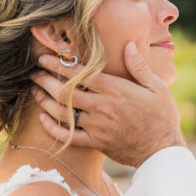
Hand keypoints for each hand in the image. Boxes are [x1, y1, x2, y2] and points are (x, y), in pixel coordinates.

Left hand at [32, 43, 185, 167]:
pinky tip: (42, 118)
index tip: (44, 57)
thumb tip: (128, 45)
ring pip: (63, 112)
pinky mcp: (95, 143)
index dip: (59, 65)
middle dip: (46, 80)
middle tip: (34, 72)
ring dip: (44, 100)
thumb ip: (139, 66)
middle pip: (65, 92)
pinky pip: (67, 136)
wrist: (162, 151)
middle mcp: (102, 107)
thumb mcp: (157, 87)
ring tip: (34, 90)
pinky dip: (52, 127)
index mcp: (116, 90)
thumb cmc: (162, 117)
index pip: (80, 74)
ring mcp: (97, 127)